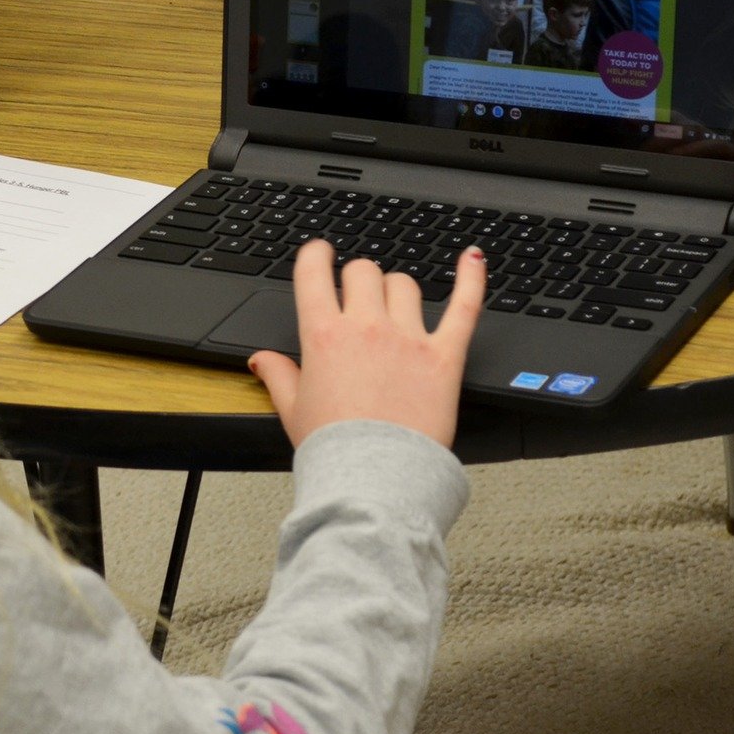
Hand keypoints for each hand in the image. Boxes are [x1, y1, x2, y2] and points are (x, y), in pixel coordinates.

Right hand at [247, 240, 486, 448]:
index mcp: (323, 336)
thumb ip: (277, 376)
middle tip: (357, 294)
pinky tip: (472, 259)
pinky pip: (463, 307)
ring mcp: (407, 338)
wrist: (374, 478)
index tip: (320, 254)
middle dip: (357, 278)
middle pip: (363, 272)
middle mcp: (365, 328)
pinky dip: (471, 279)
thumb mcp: (292, 410)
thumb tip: (260, 360)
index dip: (316, 255)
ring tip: (394, 303)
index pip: (314, 273)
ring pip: (404, 284)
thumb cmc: (333, 449)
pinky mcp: (444, 356)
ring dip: (396, 288)